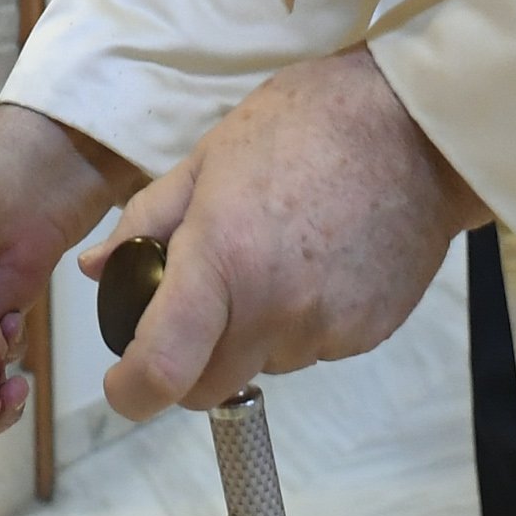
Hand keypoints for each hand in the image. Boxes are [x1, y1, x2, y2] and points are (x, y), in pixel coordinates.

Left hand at [89, 47, 483, 419]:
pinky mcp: (368, 334)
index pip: (163, 371)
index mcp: (223, 262)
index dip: (131, 392)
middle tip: (193, 306)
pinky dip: (298, 323)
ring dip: (249, 336)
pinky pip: (312, 349)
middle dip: (186, 363)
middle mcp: (275, 311)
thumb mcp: (208, 158)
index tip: (122, 382)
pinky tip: (314, 264)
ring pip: (263, 367)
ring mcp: (327, 329)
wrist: (418, 127)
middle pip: (208, 388)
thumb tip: (97, 268)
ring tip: (270, 260)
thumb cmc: (306, 124)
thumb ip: (146, 221)